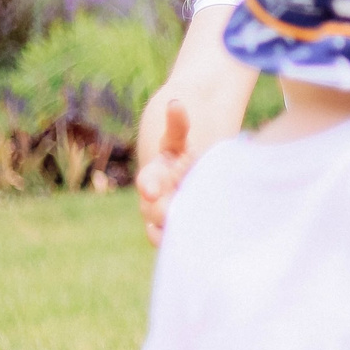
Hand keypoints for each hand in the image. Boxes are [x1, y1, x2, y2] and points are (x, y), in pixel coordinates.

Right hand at [136, 100, 190, 246]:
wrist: (181, 171)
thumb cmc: (181, 153)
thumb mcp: (180, 137)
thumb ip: (178, 123)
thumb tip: (176, 104)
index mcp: (153, 175)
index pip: (147, 181)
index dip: (149, 185)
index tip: (152, 189)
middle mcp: (151, 200)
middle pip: (153, 212)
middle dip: (167, 211)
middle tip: (184, 210)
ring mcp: (160, 218)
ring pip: (158, 234)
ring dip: (171, 233)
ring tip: (191, 233)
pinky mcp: (171, 232)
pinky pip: (171, 244)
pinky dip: (181, 245)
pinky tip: (202, 243)